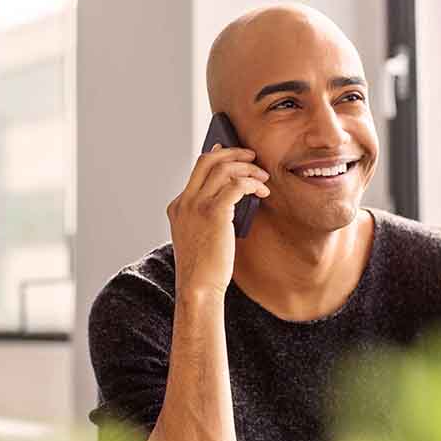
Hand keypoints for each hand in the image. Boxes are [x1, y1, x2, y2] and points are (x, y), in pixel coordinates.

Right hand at [166, 144, 269, 295]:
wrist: (198, 287)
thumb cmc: (203, 267)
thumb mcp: (197, 235)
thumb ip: (206, 214)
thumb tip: (233, 195)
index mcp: (178, 206)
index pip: (197, 170)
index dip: (217, 157)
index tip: (232, 153)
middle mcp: (184, 202)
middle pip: (208, 160)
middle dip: (233, 152)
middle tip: (252, 156)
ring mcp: (196, 206)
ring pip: (223, 168)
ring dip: (247, 168)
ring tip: (262, 176)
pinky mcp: (213, 213)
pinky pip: (236, 184)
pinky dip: (252, 183)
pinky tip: (262, 191)